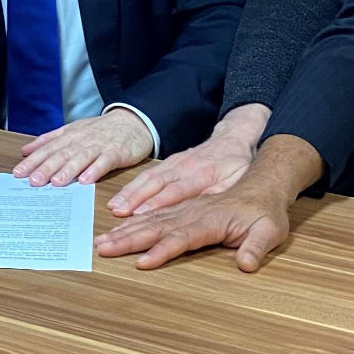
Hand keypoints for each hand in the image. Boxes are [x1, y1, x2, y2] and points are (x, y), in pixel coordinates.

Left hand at [12, 109, 153, 186]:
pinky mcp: (116, 152)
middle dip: (46, 167)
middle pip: (61, 154)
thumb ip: (49, 140)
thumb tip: (26, 150)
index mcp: (69, 135)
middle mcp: (82, 140)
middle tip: (33, 181)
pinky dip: (95, 170)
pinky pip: (104, 162)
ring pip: (81, 158)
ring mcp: (99, 146)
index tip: (18, 173)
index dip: (33, 161)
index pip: (48, 148)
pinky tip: (86, 180)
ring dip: (68, 170)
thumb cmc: (100, 130)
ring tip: (56, 182)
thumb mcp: (72, 130)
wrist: (133, 121)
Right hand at [93, 182, 289, 271]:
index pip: (183, 236)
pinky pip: (153, 211)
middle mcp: (193, 211)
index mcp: (212, 218)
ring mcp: (185, 207)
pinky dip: (134, 219)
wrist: (263, 181)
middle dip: (129, 238)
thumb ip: (257, 246)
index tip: (142, 262)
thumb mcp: (271, 229)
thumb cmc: (266, 211)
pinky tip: (119, 226)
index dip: (163, 250)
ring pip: (150, 217)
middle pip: (156, 225)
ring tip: (103, 241)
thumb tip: (246, 264)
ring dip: (126, 229)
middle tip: (103, 250)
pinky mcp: (182, 206)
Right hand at [107, 104, 268, 216]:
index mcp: (205, 174)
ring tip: (113, 207)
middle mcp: (185, 167)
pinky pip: (147, 174)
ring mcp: (175, 163)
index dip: (158, 203)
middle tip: (118, 213)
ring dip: (130, 193)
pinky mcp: (169, 162)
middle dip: (135, 199)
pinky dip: (132, 187)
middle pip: (156, 184)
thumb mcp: (239, 180)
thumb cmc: (237, 165)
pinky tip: (120, 198)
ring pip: (148, 178)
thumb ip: (222, 195)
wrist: (233, 138)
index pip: (178, 191)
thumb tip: (208, 211)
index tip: (140, 215)